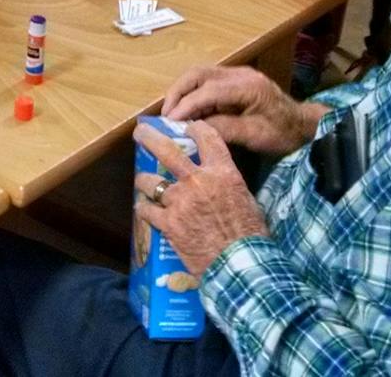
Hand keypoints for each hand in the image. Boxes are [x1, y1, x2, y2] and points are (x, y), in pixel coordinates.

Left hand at [133, 121, 269, 276]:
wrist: (239, 263)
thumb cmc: (250, 235)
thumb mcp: (246, 200)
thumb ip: (228, 185)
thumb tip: (221, 183)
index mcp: (222, 173)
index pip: (207, 138)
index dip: (195, 128)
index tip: (187, 126)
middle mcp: (197, 181)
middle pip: (166, 150)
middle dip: (150, 138)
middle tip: (140, 133)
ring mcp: (179, 201)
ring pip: (150, 181)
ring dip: (144, 180)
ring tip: (142, 181)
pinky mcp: (167, 223)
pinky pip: (146, 210)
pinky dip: (144, 209)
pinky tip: (143, 210)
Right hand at [161, 65, 322, 155]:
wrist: (302, 126)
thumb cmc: (282, 133)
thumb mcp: (255, 136)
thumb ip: (224, 129)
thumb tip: (193, 127)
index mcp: (248, 86)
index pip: (208, 90)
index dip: (187, 104)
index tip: (170, 120)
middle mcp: (240, 74)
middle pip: (199, 74)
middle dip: (178, 92)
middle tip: (164, 114)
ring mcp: (236, 74)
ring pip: (199, 75)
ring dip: (182, 92)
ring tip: (171, 114)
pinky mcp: (234, 81)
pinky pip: (206, 82)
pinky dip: (192, 95)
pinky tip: (187, 113)